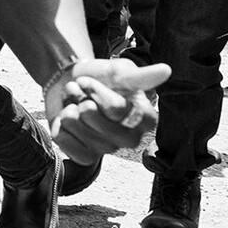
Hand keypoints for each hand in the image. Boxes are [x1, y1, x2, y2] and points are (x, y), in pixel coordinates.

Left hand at [45, 57, 166, 164]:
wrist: (65, 82)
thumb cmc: (97, 77)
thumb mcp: (117, 71)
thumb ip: (139, 76)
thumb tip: (166, 70)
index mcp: (145, 118)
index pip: (117, 110)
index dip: (98, 94)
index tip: (88, 82)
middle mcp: (131, 137)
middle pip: (103, 127)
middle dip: (83, 105)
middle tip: (79, 94)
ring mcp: (108, 149)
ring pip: (86, 137)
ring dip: (70, 114)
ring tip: (71, 104)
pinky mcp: (86, 156)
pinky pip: (70, 149)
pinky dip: (61, 131)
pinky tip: (65, 121)